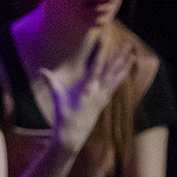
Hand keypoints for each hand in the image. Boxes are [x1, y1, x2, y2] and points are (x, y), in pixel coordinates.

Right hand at [38, 35, 137, 153]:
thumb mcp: (58, 99)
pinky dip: (121, 77)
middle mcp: (98, 91)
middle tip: (129, 44)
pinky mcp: (104, 102)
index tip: (107, 39)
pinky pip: (115, 86)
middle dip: (120, 56)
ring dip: (125, 65)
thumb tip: (42, 70)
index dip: (102, 51)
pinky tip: (126, 71)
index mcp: (87, 88)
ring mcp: (103, 97)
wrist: (72, 137)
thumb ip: (52, 83)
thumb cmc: (63, 117)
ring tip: (133, 55)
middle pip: (112, 70)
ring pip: (117, 77)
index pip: (96, 65)